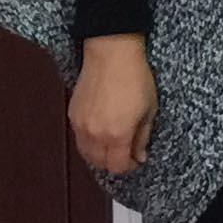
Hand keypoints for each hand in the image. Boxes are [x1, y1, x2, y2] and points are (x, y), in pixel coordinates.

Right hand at [70, 34, 157, 174]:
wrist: (111, 55)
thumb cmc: (136, 79)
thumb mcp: (150, 110)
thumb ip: (143, 137)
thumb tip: (139, 156)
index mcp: (117, 135)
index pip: (117, 167)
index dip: (128, 167)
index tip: (136, 160)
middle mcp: (95, 134)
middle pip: (100, 164)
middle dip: (114, 163)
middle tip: (126, 154)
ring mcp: (80, 125)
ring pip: (86, 154)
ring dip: (100, 155)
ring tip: (114, 145)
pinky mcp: (72, 115)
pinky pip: (79, 139)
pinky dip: (89, 143)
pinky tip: (101, 134)